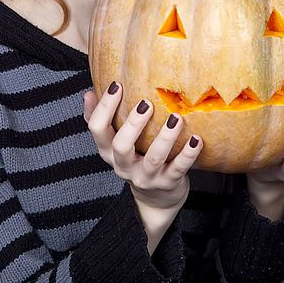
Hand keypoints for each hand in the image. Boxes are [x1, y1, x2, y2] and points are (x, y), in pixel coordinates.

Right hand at [83, 81, 203, 210]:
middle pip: (121, 146)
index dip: (103, 107)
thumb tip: (87, 93)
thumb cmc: (135, 159)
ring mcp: (145, 177)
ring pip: (153, 159)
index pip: (97, 129)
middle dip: (133, 124)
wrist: (156, 199)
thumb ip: (102, 119)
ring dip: (165, 137)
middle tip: (146, 103)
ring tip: (176, 118)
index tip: (117, 85)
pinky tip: (196, 139)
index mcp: (108, 151)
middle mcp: (123, 166)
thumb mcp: (115, 142)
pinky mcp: (167, 183)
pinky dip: (188, 154)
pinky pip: (178, 169)